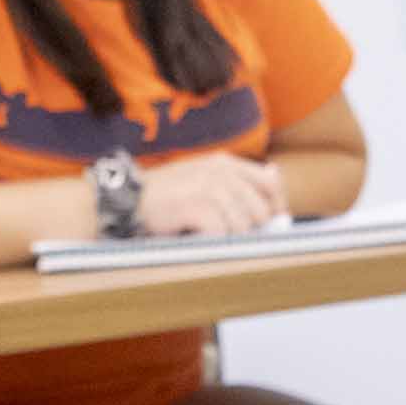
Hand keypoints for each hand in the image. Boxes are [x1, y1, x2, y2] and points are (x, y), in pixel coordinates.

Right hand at [135, 153, 288, 236]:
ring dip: (228, 238)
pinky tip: (198, 237)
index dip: (276, 207)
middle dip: (250, 229)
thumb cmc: (169, 195)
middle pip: (260, 210)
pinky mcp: (196, 205)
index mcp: (225, 163)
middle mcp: (220, 172)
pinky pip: (221, 233)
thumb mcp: (205, 176)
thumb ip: (239, 177)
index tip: (269, 226)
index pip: (271, 184)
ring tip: (208, 235)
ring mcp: (208, 187)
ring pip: (242, 225)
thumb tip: (276, 173)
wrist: (129, 200)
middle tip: (229, 236)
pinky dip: (212, 241)